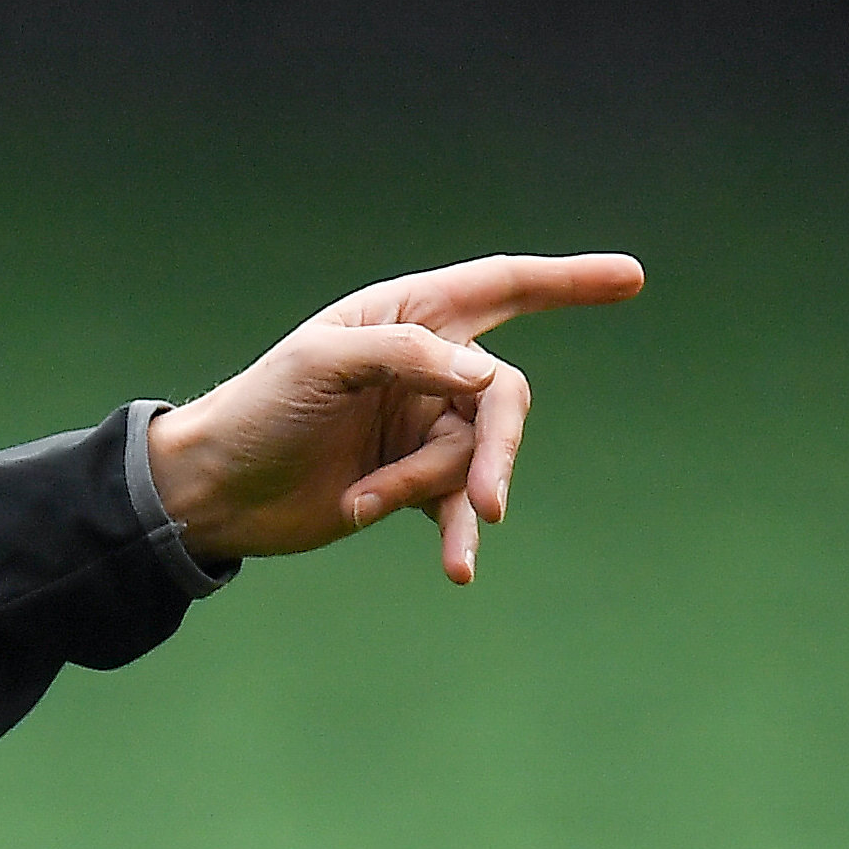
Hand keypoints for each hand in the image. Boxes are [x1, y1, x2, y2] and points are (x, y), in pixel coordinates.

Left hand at [147, 253, 646, 582]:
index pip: (504, 286)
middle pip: (504, 397)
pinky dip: (453, 534)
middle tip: (489, 500)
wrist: (217, 491)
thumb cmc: (259, 409)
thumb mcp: (323, 364)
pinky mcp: (411, 483)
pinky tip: (456, 569)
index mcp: (406, 314)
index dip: (569, 282)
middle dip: (498, 448)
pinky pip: (455, 507)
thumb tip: (488, 377)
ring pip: (474, 459)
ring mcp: (422, 426)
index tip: (631, 278)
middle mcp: (425, 364)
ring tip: (369, 503)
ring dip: (426, 489)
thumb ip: (407, 356)